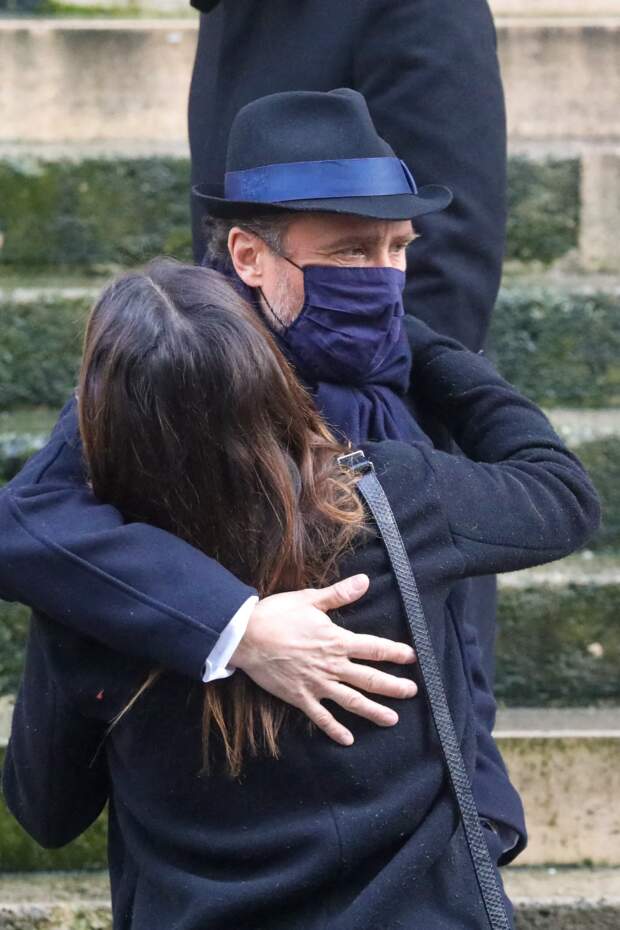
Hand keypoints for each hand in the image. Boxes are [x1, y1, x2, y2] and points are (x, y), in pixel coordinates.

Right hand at [231, 573, 416, 745]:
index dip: (395, 653)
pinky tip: (347, 739)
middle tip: (412, 692)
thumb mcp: (310, 599)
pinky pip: (321, 717)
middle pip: (370, 678)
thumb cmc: (277, 614)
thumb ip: (339, 594)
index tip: (412, 657)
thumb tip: (365, 581)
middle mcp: (332, 665)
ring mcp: (317, 684)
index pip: (374, 648)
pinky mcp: (300, 697)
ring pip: (352, 701)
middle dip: (393, 686)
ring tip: (392, 719)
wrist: (246, 637)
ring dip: (374, 711)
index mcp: (336, 640)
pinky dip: (335, 729)